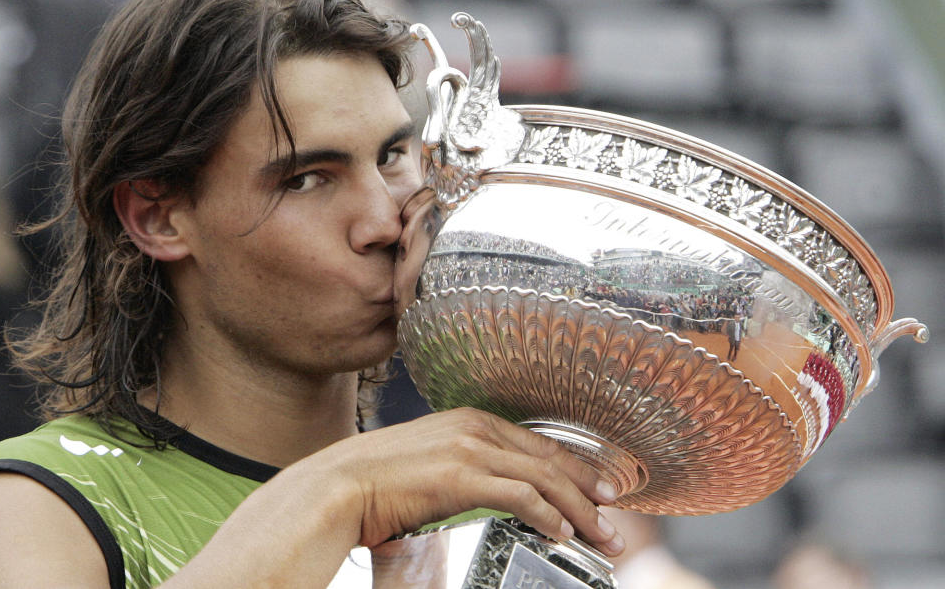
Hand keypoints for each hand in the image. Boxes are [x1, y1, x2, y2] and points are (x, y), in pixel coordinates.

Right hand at [316, 407, 625, 556]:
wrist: (339, 485)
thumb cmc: (379, 480)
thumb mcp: (431, 462)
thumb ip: (464, 467)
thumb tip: (492, 492)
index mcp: (471, 420)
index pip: (538, 443)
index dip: (575, 467)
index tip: (600, 489)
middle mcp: (475, 428)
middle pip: (549, 459)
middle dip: (588, 489)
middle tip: (616, 514)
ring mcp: (468, 449)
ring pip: (542, 478)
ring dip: (578, 510)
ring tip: (602, 535)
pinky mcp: (460, 476)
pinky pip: (519, 496)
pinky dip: (547, 515)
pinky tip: (562, 533)